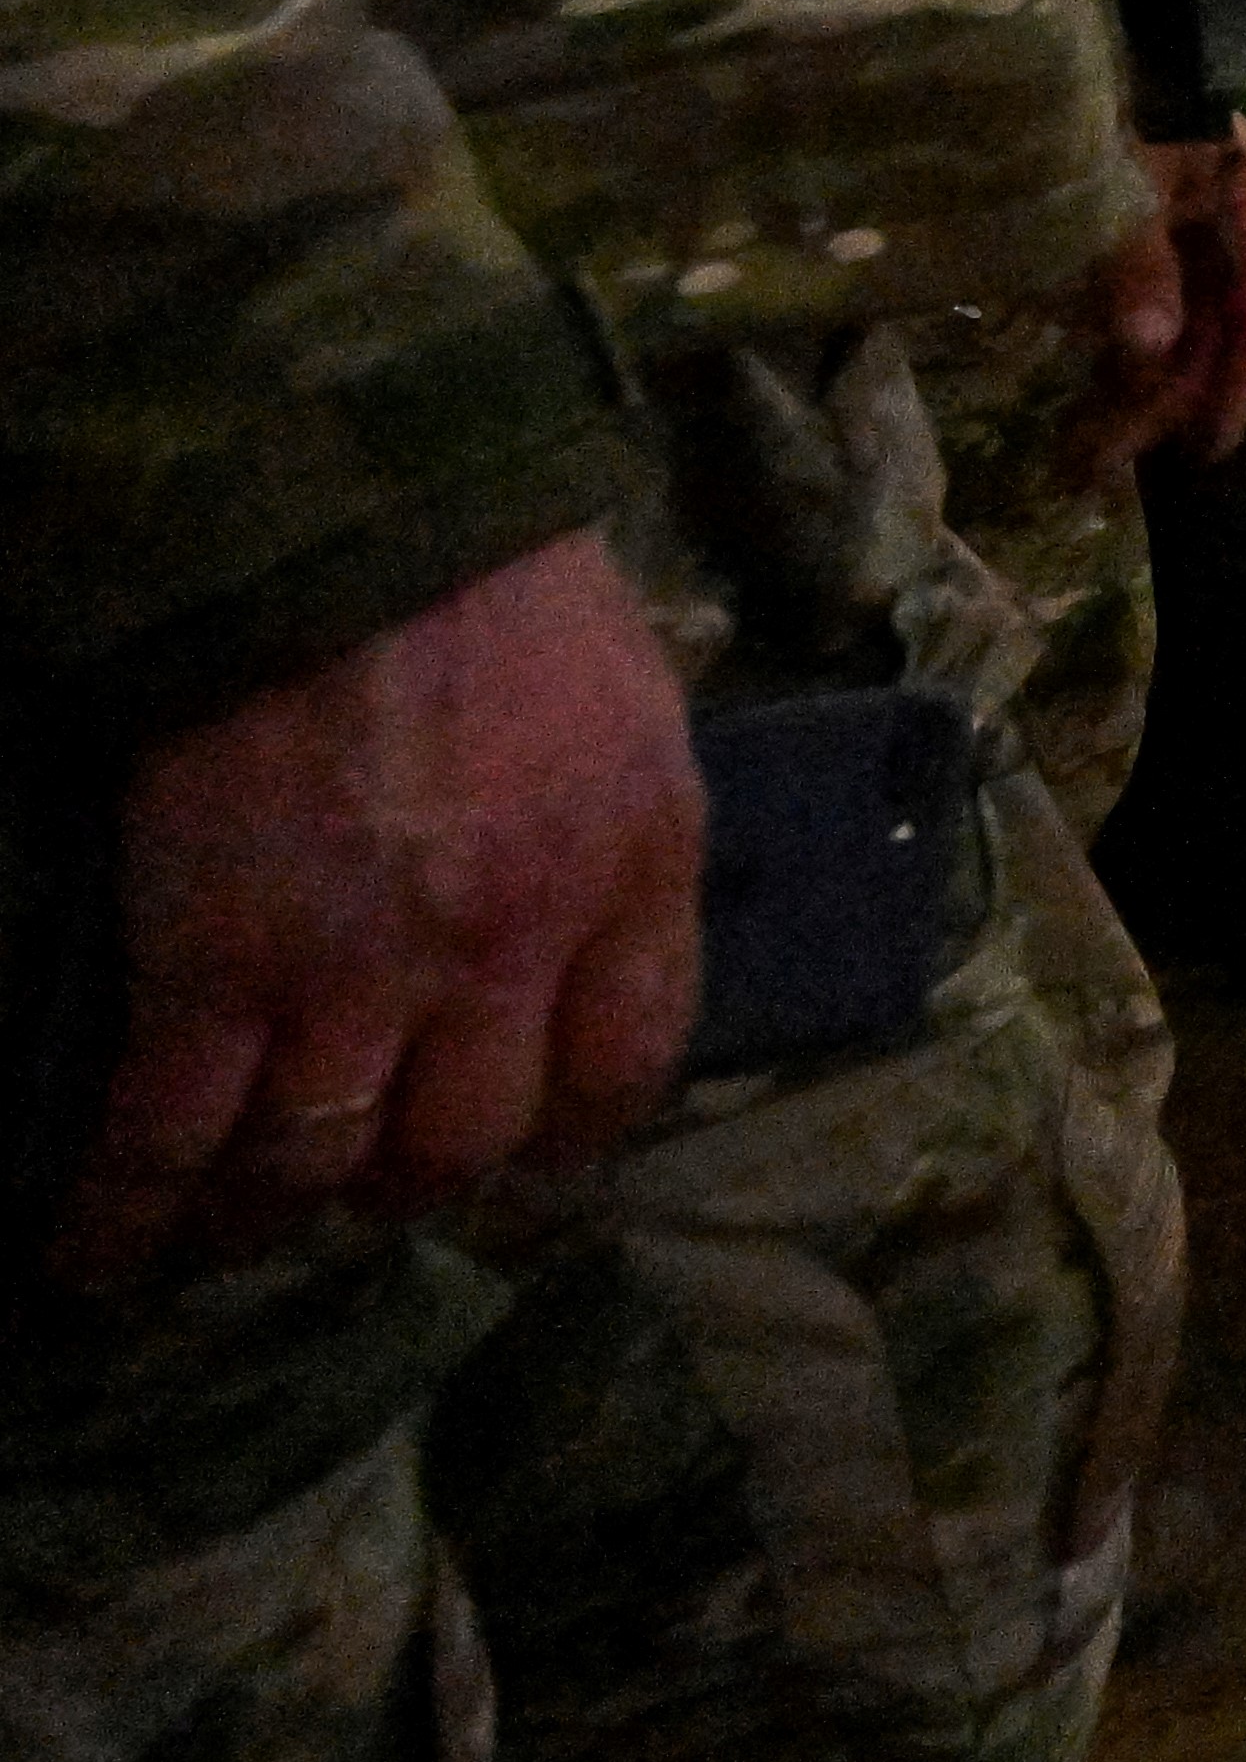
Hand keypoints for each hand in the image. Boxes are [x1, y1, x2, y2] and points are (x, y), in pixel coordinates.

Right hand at [63, 532, 703, 1288]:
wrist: (353, 509)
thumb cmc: (499, 583)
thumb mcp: (628, 711)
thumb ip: (616, 836)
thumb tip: (583, 934)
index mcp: (632, 867)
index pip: (626, 1066)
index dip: (569, 1137)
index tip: (524, 1162)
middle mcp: (510, 940)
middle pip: (466, 1141)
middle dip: (409, 1186)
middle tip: (361, 1186)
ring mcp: (356, 963)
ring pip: (316, 1164)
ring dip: (266, 1216)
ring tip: (226, 1231)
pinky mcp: (211, 958)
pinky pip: (165, 1138)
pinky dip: (127, 1214)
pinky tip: (97, 1252)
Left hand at [1073, 118, 1245, 470]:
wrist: (1056, 64)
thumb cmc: (1106, 107)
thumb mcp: (1120, 183)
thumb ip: (1139, 262)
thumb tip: (1152, 347)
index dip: (1240, 383)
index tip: (1206, 449)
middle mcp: (1240, 227)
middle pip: (1219, 333)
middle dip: (1165, 402)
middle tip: (1103, 464)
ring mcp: (1198, 235)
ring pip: (1184, 334)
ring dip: (1139, 393)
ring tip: (1083, 452)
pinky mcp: (1157, 242)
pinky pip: (1154, 317)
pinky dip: (1122, 361)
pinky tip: (1089, 400)